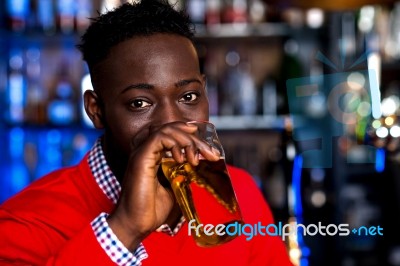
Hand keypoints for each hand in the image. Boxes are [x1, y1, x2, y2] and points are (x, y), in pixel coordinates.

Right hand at [106, 122, 219, 249]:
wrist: (137, 224)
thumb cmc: (152, 209)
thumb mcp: (175, 187)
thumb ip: (183, 173)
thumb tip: (198, 167)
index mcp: (153, 155)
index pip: (173, 134)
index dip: (192, 137)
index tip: (209, 150)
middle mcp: (146, 150)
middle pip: (173, 129)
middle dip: (195, 139)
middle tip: (211, 154)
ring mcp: (142, 152)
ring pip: (167, 130)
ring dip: (187, 140)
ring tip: (196, 159)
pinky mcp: (141, 157)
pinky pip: (159, 137)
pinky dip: (174, 144)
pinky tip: (182, 159)